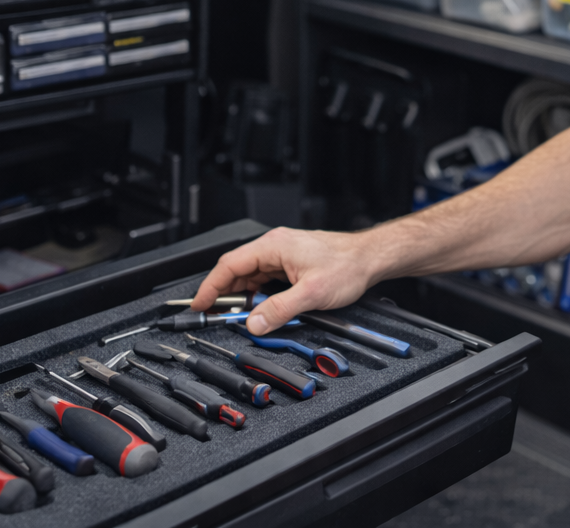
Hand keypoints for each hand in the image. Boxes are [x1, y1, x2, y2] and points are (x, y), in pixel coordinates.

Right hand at [190, 227, 383, 333]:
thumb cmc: (347, 266)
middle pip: (237, 271)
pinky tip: (260, 309)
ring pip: (251, 276)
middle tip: (214, 317)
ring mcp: (283, 255)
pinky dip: (258, 295)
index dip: (210, 287)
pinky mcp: (291, 264)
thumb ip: (280, 309)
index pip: (229, 265)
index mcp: (273, 246)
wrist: (370, 258)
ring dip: (243, 297)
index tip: (199, 305)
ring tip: (239, 317)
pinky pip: (265, 279)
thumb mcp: (312, 293)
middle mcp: (275, 247)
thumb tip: (254, 323)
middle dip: (224, 294)